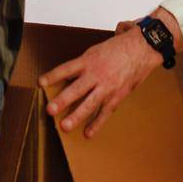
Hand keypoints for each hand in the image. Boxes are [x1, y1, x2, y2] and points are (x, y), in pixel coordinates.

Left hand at [39, 25, 160, 138]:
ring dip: (77, 116)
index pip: (67, 68)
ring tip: (65, 126)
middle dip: (63, 100)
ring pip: (90, 103)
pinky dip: (97, 123)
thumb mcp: (96, 50)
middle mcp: (97, 74)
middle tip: (50, 110)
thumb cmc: (118, 48)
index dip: (53, 75)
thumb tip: (66, 75)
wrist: (142, 48)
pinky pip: (105, 112)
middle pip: (77, 89)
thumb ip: (82, 64)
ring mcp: (107, 86)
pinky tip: (88, 133)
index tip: (41, 83)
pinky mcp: (117, 95)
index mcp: (89, 60)